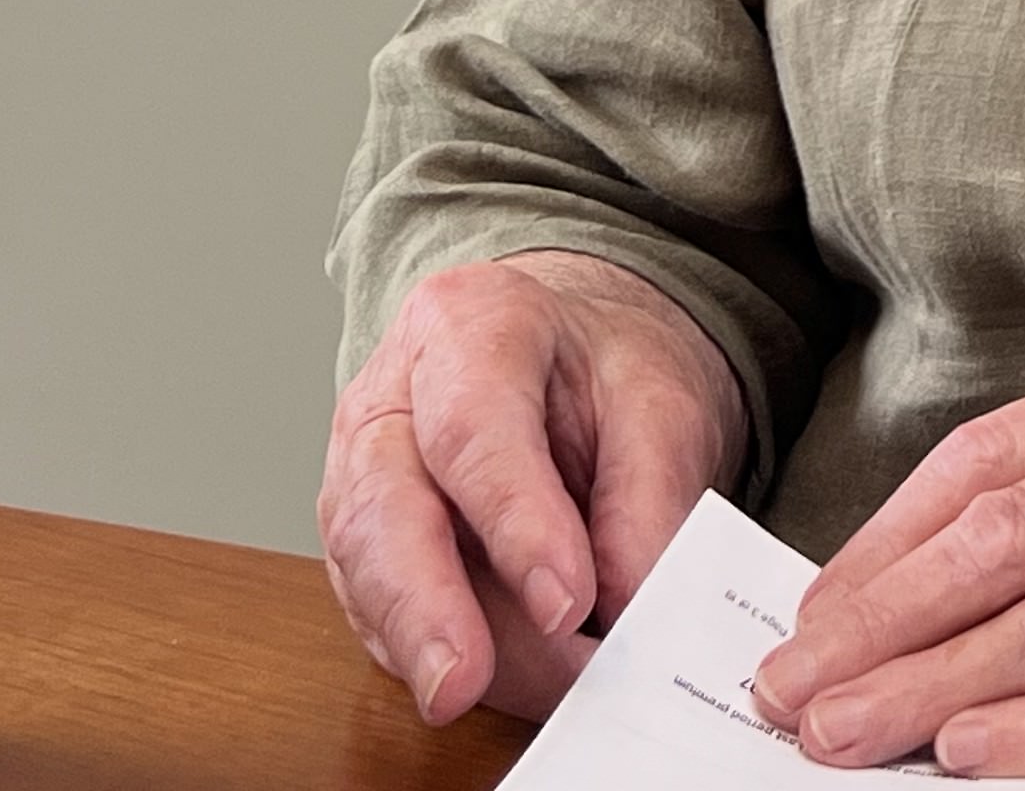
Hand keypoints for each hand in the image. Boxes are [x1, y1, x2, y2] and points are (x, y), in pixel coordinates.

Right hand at [317, 250, 747, 725]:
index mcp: (469, 324)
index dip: (514, 520)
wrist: (575, 360)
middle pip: (383, 506)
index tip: (567, 601)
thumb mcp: (662, 399)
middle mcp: (392, 398)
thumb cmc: (606, 369)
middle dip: (424, 608)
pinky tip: (499, 683)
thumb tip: (629, 600)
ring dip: (434, 650)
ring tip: (519, 699)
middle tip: (469, 684)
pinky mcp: (365, 549)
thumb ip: (650, 495)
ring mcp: (363, 475)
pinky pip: (380, 615)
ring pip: (370, 574)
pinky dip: (436, 659)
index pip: (473, 427)